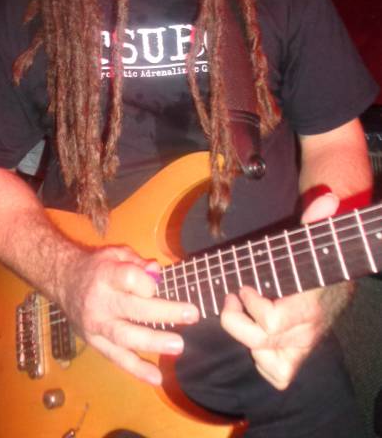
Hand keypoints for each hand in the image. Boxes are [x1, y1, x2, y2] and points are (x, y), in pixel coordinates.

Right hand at [60, 244, 198, 385]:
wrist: (63, 282)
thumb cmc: (96, 267)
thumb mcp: (115, 254)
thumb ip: (137, 262)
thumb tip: (157, 272)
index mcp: (105, 275)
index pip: (127, 278)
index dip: (145, 282)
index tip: (157, 284)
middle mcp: (100, 301)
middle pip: (132, 308)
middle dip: (164, 312)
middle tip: (191, 315)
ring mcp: (97, 326)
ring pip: (125, 337)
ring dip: (153, 342)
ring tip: (177, 346)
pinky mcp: (96, 343)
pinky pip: (117, 358)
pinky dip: (137, 370)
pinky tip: (157, 378)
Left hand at [220, 192, 349, 389]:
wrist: (339, 281)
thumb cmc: (319, 258)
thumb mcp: (315, 238)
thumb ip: (317, 219)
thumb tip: (327, 198)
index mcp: (309, 306)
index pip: (272, 323)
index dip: (251, 305)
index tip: (243, 286)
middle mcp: (306, 333)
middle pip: (260, 342)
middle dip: (237, 319)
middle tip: (232, 297)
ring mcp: (302, 348)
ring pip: (268, 363)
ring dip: (247, 340)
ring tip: (240, 315)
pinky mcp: (297, 357)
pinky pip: (277, 374)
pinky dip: (262, 360)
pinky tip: (256, 335)